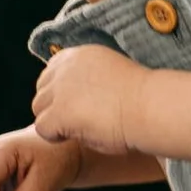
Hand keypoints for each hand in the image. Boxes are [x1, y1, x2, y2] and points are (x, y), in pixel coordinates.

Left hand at [32, 44, 147, 153]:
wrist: (151, 107)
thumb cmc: (141, 98)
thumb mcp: (111, 75)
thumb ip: (89, 79)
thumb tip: (76, 99)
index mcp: (80, 54)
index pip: (52, 74)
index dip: (62, 94)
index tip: (80, 106)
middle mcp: (65, 67)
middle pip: (42, 91)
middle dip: (55, 107)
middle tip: (80, 120)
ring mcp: (60, 88)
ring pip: (39, 108)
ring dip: (55, 121)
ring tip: (81, 128)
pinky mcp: (59, 111)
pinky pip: (42, 128)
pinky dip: (56, 136)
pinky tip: (77, 136)